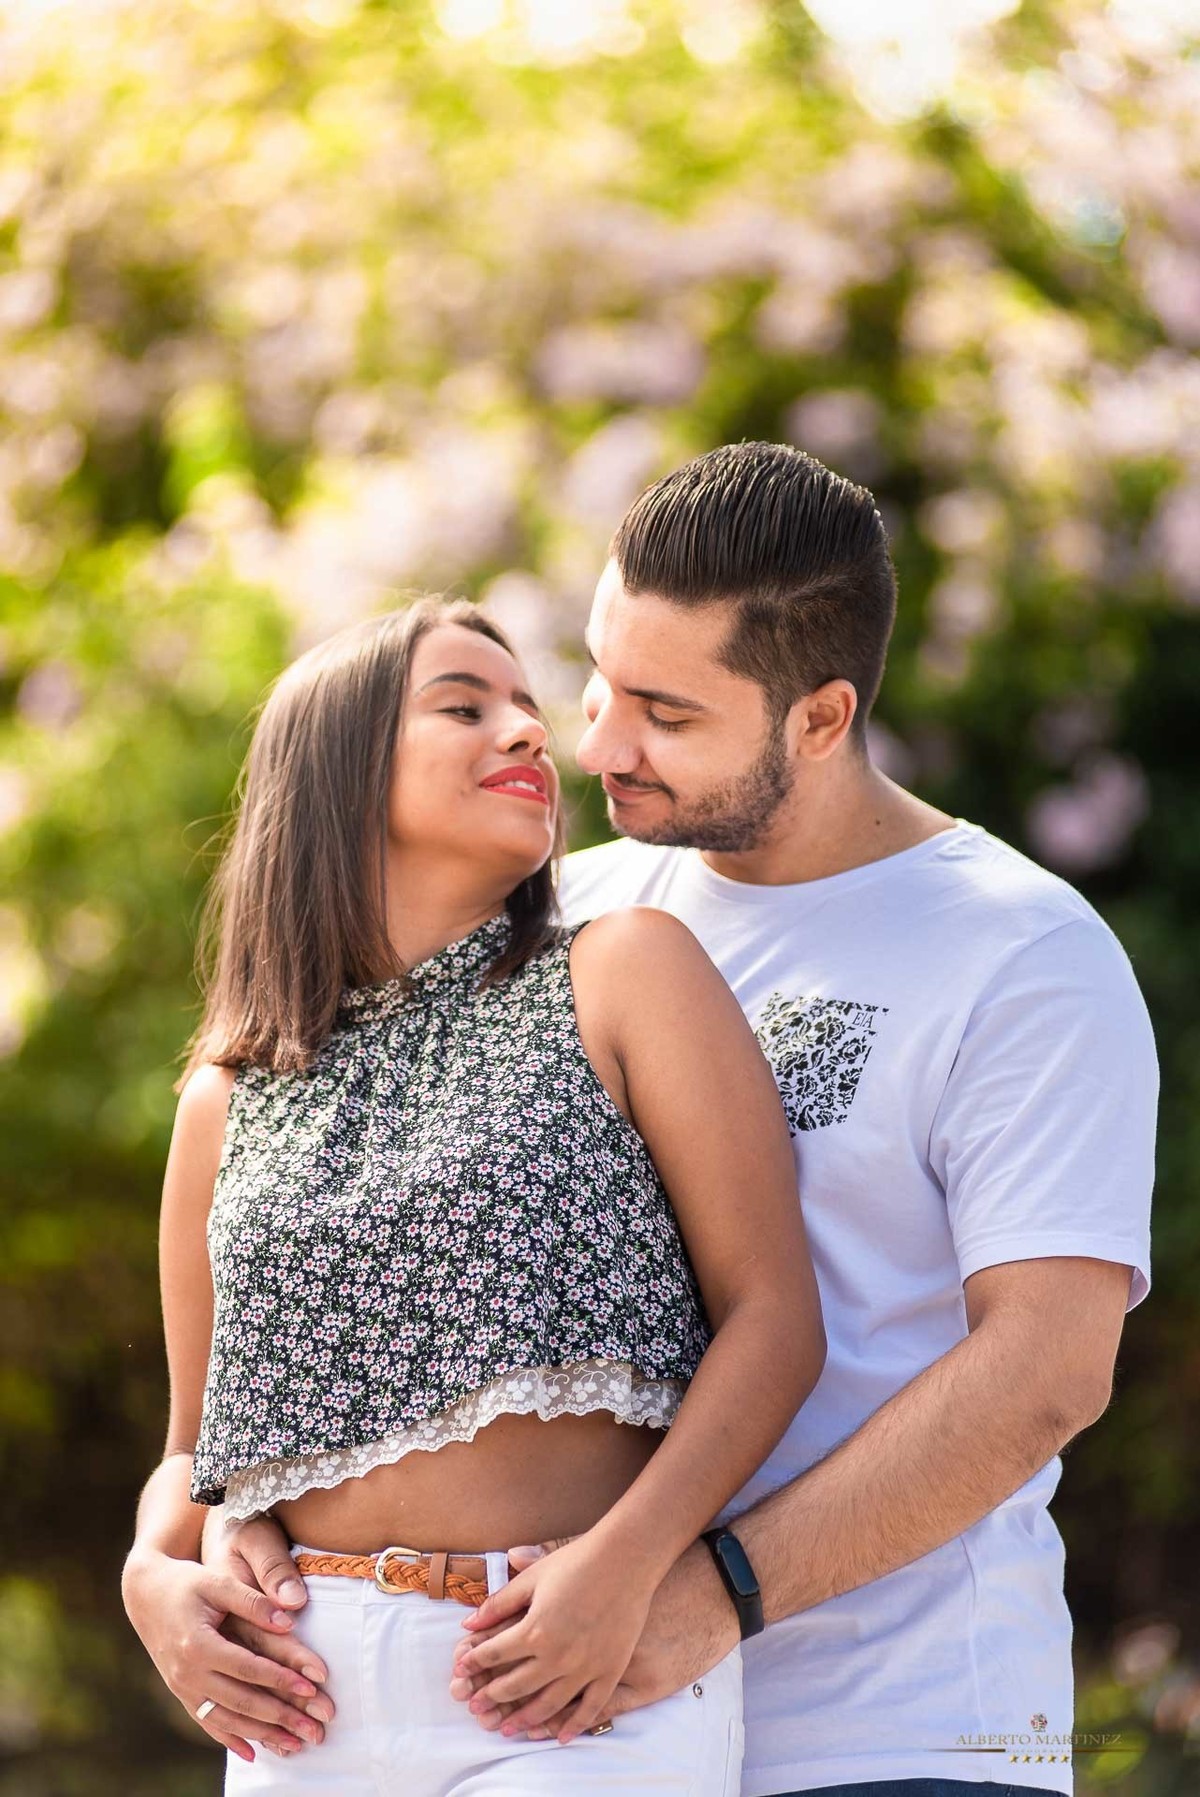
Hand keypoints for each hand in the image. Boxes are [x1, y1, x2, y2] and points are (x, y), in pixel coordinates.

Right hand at [121, 1541, 332, 1762]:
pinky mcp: (182, 1694)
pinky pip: (208, 1722)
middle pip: (241, 1701)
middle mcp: (188, 1674)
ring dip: (261, 1735)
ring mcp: (183, 1689)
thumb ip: (254, 1602)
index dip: (281, 1678)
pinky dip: (231, 1739)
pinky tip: (254, 1753)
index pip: (248, 1668)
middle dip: (279, 1717)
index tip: (311, 1687)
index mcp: (199, 1645)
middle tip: (312, 1729)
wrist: (146, 1596)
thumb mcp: (218, 1583)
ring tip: (294, 1745)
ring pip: (227, 1720)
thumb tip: (289, 1622)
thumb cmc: (187, 1584)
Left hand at [449, 1531, 653, 1741]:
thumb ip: (499, 1604)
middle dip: (491, 1697)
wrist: (625, 1559)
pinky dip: (574, 1726)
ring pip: (548, 1705)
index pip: (494, 1654)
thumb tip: (467, 1623)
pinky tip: (561, 1737)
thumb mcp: (532, 1577)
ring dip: (524, 1719)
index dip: (474, 1663)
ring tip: (508, 1729)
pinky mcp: (610, 1671)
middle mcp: (557, 1656)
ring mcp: (585, 1667)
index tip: (460, 1671)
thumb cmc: (576, 1562)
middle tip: (476, 1708)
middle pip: (516, 1686)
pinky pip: (590, 1708)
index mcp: (535, 1630)